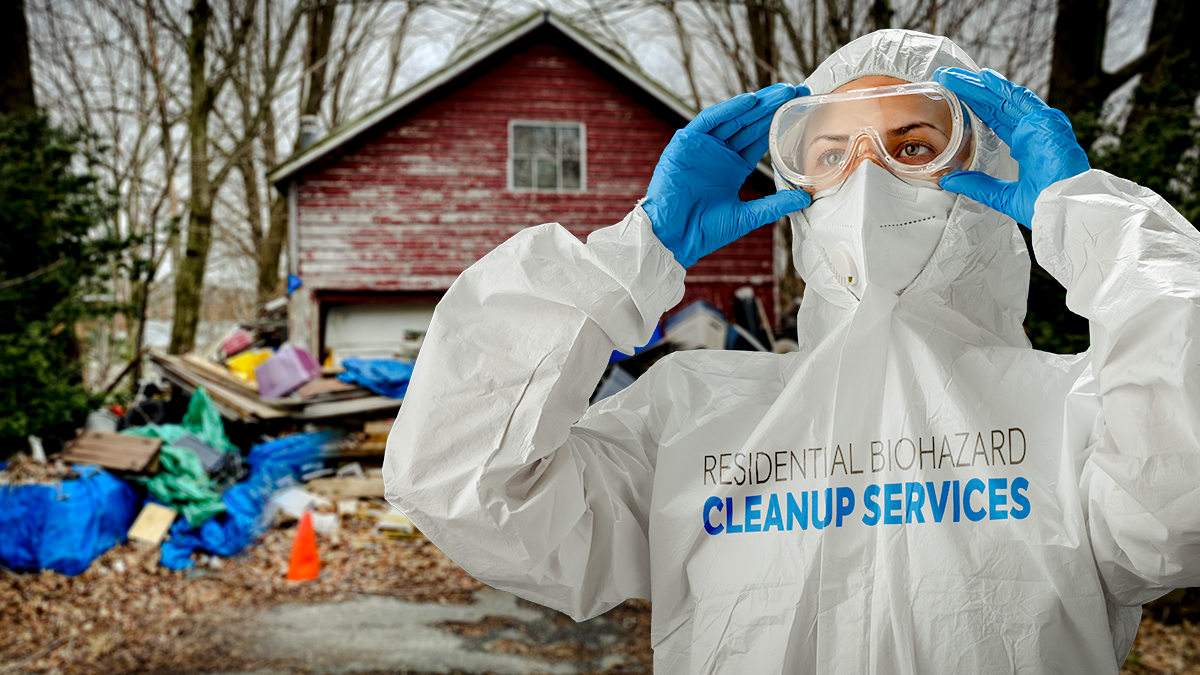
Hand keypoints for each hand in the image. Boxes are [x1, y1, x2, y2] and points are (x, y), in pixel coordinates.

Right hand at [643, 83, 812, 267]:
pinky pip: (708, 121)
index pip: (759, 138)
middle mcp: (719, 153)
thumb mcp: (747, 216)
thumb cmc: (703, 230)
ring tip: (781, 91)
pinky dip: (728, 109)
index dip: (779, 123)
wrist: (674, 238)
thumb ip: (774, 205)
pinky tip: (750, 100)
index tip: (800, 108)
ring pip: (733, 118)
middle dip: (773, 107)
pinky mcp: (685, 144)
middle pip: (749, 123)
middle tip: (797, 90)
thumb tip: (804, 199)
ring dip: (756, 103)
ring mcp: (702, 147)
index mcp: (733, 167)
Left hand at [933, 67, 1089, 227]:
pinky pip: (1024, 101)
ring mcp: (1042, 125)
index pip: (995, 119)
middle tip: (948, 78)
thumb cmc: (1043, 206)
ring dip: (983, 86)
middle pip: (998, 105)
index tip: (954, 94)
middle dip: (973, 90)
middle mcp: (1033, 131)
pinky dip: (1005, 89)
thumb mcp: (1000, 195)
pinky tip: (987, 78)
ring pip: (1007, 99)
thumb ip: (976, 185)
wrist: (1064, 212)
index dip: (974, 105)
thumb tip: (948, 180)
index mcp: (1025, 145)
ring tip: (960, 75)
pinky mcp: (1048, 124)